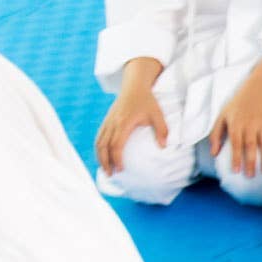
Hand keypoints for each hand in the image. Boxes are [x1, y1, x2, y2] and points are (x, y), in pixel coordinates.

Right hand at [94, 58, 168, 173]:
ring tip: (106, 169)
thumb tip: (163, 147)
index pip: (116, 145)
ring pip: (98, 142)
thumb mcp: (157, 114)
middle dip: (105, 162)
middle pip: (103, 146)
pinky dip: (99, 149)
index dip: (117, 158)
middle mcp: (112, 123)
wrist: (134, 86)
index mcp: (123, 122)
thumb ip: (162, 130)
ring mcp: (107, 122)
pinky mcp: (106, 121)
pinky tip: (103, 156)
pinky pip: (99, 137)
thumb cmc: (147, 100)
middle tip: (111, 174)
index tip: (121, 169)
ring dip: (100, 157)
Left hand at [209, 78, 261, 177]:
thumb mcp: (222, 116)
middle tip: (251, 176)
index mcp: (236, 124)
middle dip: (251, 161)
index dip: (236, 157)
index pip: (235, 143)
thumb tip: (214, 153)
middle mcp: (250, 124)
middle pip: (251, 145)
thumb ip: (216, 135)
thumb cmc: (238, 103)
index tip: (236, 171)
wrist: (259, 86)